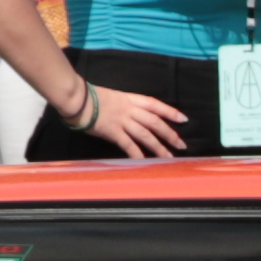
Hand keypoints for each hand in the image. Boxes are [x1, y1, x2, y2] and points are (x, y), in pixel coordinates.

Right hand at [66, 77, 191, 157]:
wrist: (77, 99)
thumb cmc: (91, 97)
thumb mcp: (113, 97)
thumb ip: (124, 106)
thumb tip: (133, 116)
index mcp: (130, 99)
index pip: (155, 104)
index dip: (170, 112)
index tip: (183, 119)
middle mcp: (129, 109)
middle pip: (155, 122)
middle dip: (170, 134)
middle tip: (181, 144)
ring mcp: (122, 120)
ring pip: (145, 134)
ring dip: (158, 147)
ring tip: (169, 157)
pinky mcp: (112, 131)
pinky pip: (128, 145)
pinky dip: (137, 154)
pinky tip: (145, 163)